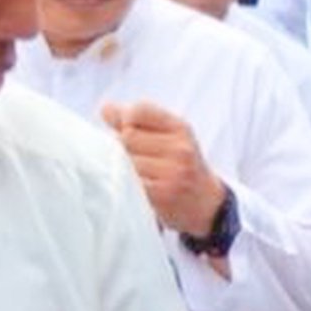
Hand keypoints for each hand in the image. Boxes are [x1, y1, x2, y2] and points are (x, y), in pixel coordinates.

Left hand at [100, 102, 227, 238]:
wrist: (204, 202)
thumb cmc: (180, 165)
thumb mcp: (168, 137)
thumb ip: (136, 121)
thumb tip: (105, 108)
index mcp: (180, 128)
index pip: (139, 110)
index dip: (126, 120)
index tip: (130, 132)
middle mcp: (180, 148)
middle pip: (128, 136)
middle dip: (124, 146)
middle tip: (134, 158)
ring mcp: (173, 172)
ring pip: (126, 161)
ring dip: (123, 168)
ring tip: (136, 174)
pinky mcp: (163, 194)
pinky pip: (130, 182)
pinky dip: (127, 184)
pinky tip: (137, 187)